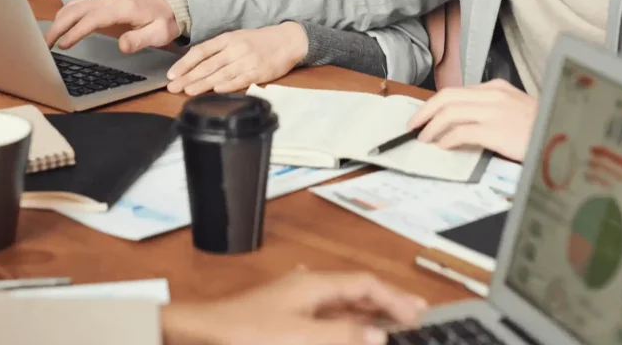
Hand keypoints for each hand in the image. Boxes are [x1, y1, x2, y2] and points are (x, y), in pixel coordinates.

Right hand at [45, 0, 177, 51]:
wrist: (171, 3)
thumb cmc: (165, 19)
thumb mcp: (160, 32)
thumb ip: (141, 39)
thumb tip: (121, 46)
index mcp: (122, 7)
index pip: (93, 18)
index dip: (76, 31)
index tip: (64, 45)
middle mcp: (110, 0)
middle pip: (77, 9)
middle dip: (59, 26)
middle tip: (45, 45)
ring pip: (75, 5)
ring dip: (59, 20)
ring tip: (48, 39)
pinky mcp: (103, 2)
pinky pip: (79, 5)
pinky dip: (65, 14)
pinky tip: (59, 25)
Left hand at [161, 270, 427, 344]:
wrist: (203, 337)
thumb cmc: (248, 335)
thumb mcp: (303, 338)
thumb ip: (344, 335)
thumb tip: (380, 334)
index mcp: (314, 284)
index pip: (364, 284)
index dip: (394, 298)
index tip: (418, 314)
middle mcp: (306, 287)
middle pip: (354, 291)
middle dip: (384, 303)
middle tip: (412, 316)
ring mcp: (293, 301)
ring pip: (339, 303)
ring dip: (364, 313)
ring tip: (386, 326)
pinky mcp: (281, 319)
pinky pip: (323, 316)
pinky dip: (342, 323)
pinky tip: (343, 329)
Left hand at [167, 23, 307, 95]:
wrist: (288, 40)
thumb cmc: (259, 40)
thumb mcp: (237, 38)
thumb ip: (218, 50)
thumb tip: (195, 63)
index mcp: (228, 39)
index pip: (201, 51)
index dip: (185, 63)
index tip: (171, 74)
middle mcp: (235, 48)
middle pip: (208, 64)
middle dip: (188, 77)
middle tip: (173, 87)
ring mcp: (247, 60)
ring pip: (221, 73)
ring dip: (203, 83)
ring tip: (188, 91)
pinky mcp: (260, 72)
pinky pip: (241, 79)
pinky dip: (228, 85)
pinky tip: (216, 90)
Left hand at [408, 79, 537, 160]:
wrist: (567, 135)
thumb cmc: (543, 129)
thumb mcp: (518, 111)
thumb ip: (493, 111)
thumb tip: (466, 124)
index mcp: (498, 88)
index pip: (457, 91)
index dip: (436, 104)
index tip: (425, 116)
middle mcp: (493, 95)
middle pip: (447, 97)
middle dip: (425, 111)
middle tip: (413, 125)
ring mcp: (495, 111)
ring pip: (450, 112)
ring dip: (432, 127)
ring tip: (424, 139)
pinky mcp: (496, 130)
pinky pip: (461, 132)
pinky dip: (447, 139)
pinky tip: (442, 147)